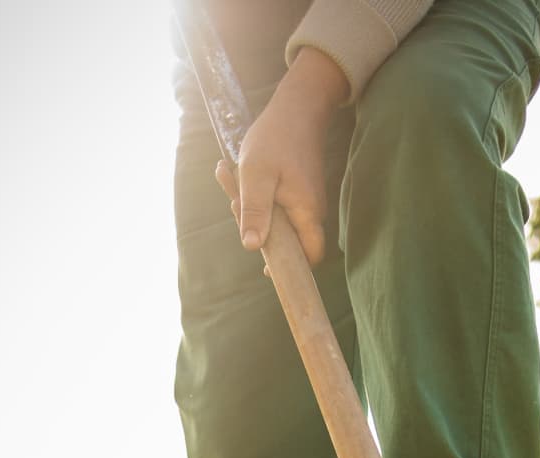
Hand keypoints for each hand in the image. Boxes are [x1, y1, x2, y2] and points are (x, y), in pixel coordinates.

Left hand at [217, 47, 347, 266]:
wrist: (297, 107)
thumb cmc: (276, 139)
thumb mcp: (256, 175)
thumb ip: (254, 212)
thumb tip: (252, 247)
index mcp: (306, 213)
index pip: (309, 256)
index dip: (291, 268)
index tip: (266, 269)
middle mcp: (311, 211)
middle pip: (287, 240)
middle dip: (256, 229)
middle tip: (233, 201)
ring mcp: (304, 200)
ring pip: (276, 220)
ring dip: (249, 207)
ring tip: (229, 178)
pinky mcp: (297, 190)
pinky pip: (274, 203)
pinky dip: (253, 194)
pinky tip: (234, 173)